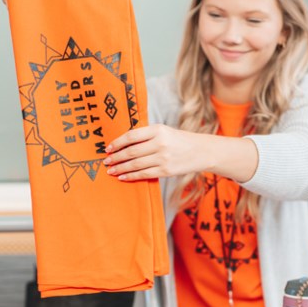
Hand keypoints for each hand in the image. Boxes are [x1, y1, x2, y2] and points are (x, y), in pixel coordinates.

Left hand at [104, 125, 258, 182]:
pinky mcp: (166, 170)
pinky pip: (144, 174)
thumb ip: (146, 135)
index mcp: (158, 129)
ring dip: (120, 168)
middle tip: (106, 161)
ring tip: (111, 170)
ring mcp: (163, 158)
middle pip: (131, 151)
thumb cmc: (179, 141)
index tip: (108, 148)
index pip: (131, 135)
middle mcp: (160, 143)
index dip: (117, 142)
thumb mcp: (164, 131)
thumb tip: (122, 143)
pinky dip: (131, 176)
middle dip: (116, 157)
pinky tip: (122, 177)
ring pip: (135, 164)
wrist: (202, 151)